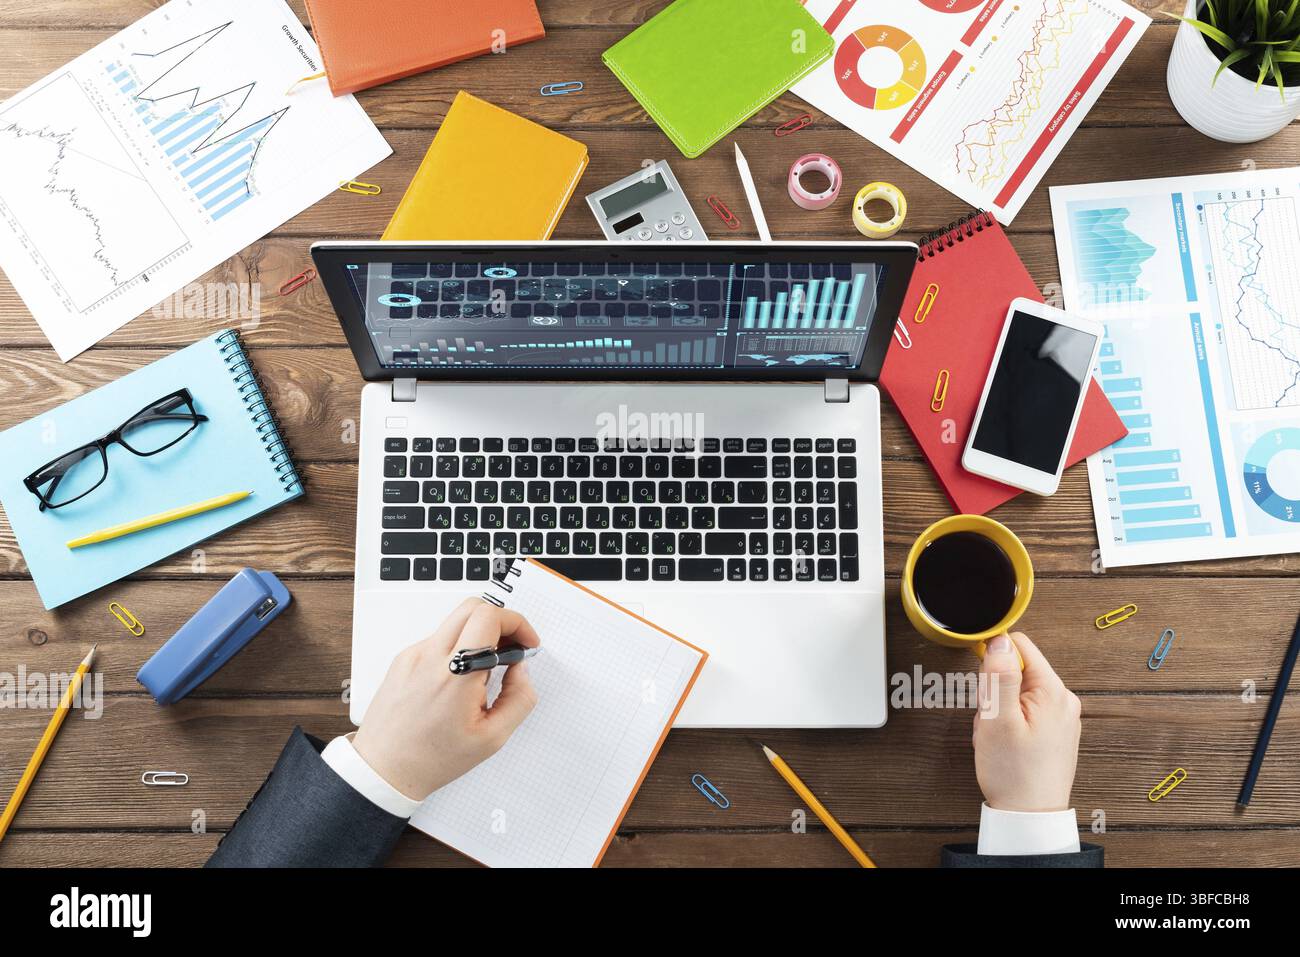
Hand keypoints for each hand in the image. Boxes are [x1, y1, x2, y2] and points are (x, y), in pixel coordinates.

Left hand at [351, 598, 540, 799]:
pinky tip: (459, 679)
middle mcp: (431, 657)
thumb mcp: (492, 738)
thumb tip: (521, 669)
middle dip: (501, 621)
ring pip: (455, 622)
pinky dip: (457, 648)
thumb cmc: (432, 759)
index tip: (526, 642)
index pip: (489, 617)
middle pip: (473, 607)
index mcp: (456, 675)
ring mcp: (413, 655)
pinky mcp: (403, 659)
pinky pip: (438, 639)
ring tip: (485, 669)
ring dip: (479, 634)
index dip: (517, 623)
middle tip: (511, 647)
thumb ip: (519, 698)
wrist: (384, 769)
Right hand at [973, 632, 1080, 812]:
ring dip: (999, 710)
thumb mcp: (997, 719)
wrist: (1029, 816)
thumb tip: (1000, 640)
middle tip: (992, 721)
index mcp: (1053, 691)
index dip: (994, 659)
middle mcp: (1063, 700)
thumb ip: (999, 675)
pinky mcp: (1055, 731)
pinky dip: (1009, 722)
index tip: (986, 687)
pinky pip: (1024, 711)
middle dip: (995, 691)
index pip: (1019, 646)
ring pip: (1017, 692)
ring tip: (997, 736)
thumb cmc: (1014, 773)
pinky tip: (1006, 743)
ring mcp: (1061, 717)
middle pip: (1017, 670)